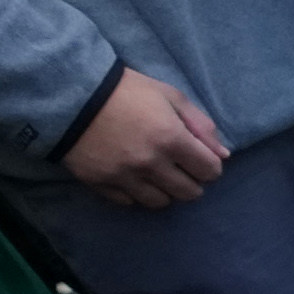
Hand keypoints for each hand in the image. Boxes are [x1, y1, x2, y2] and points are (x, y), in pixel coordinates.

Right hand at [63, 66, 225, 210]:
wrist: (71, 95)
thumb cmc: (127, 91)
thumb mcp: (170, 96)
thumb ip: (201, 125)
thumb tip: (223, 155)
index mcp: (172, 139)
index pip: (210, 171)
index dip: (209, 165)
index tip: (199, 157)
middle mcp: (150, 164)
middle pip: (188, 193)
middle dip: (191, 181)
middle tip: (180, 167)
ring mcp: (124, 177)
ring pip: (160, 202)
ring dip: (165, 190)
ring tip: (157, 174)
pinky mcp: (100, 183)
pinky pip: (128, 202)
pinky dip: (135, 193)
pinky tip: (132, 176)